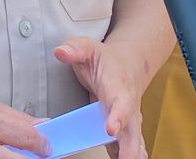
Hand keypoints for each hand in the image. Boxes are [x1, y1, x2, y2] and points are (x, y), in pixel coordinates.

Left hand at [54, 37, 148, 158]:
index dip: (118, 116)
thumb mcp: (88, 48)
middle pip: (131, 127)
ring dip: (131, 153)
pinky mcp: (125, 128)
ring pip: (133, 139)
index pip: (121, 101)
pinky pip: (128, 144)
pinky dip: (126, 155)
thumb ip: (75, 49)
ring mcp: (128, 118)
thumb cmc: (106, 60)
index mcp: (118, 85)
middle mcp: (127, 104)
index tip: (110, 129)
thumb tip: (61, 51)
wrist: (126, 64)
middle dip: (129, 145)